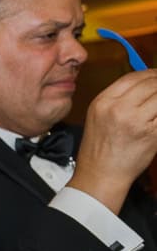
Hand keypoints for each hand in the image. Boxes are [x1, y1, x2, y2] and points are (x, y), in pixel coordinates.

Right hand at [71, 70, 156, 211]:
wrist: (100, 175)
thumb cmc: (99, 150)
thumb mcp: (98, 117)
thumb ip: (118, 99)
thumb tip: (145, 85)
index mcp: (103, 102)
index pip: (133, 77)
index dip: (150, 75)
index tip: (156, 77)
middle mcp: (118, 108)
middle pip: (150, 84)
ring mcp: (136, 120)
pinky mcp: (151, 133)